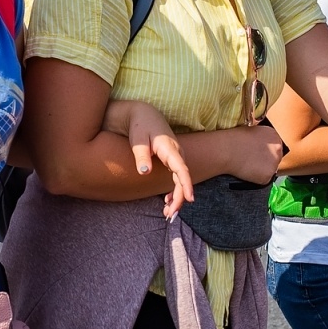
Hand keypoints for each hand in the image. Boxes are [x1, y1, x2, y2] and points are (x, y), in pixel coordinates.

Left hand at [113, 101, 194, 217]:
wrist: (143, 114)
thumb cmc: (140, 126)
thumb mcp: (138, 139)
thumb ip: (141, 156)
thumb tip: (144, 173)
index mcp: (170, 149)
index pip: (181, 169)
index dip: (186, 185)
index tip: (189, 199)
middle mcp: (177, 154)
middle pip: (183, 179)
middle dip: (179, 198)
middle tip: (170, 214)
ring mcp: (176, 157)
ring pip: (181, 180)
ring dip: (177, 197)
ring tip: (168, 213)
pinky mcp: (172, 160)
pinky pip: (177, 178)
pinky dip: (174, 191)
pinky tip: (168, 202)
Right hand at [227, 125, 285, 185]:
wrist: (227, 150)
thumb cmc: (234, 139)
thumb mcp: (251, 131)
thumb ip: (260, 138)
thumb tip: (259, 145)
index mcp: (274, 135)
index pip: (275, 146)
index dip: (265, 151)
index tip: (256, 154)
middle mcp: (278, 148)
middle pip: (275, 158)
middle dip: (265, 161)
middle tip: (252, 161)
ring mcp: (274, 163)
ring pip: (270, 170)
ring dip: (261, 170)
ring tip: (248, 166)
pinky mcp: (268, 175)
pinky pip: (264, 179)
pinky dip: (256, 178)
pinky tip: (247, 172)